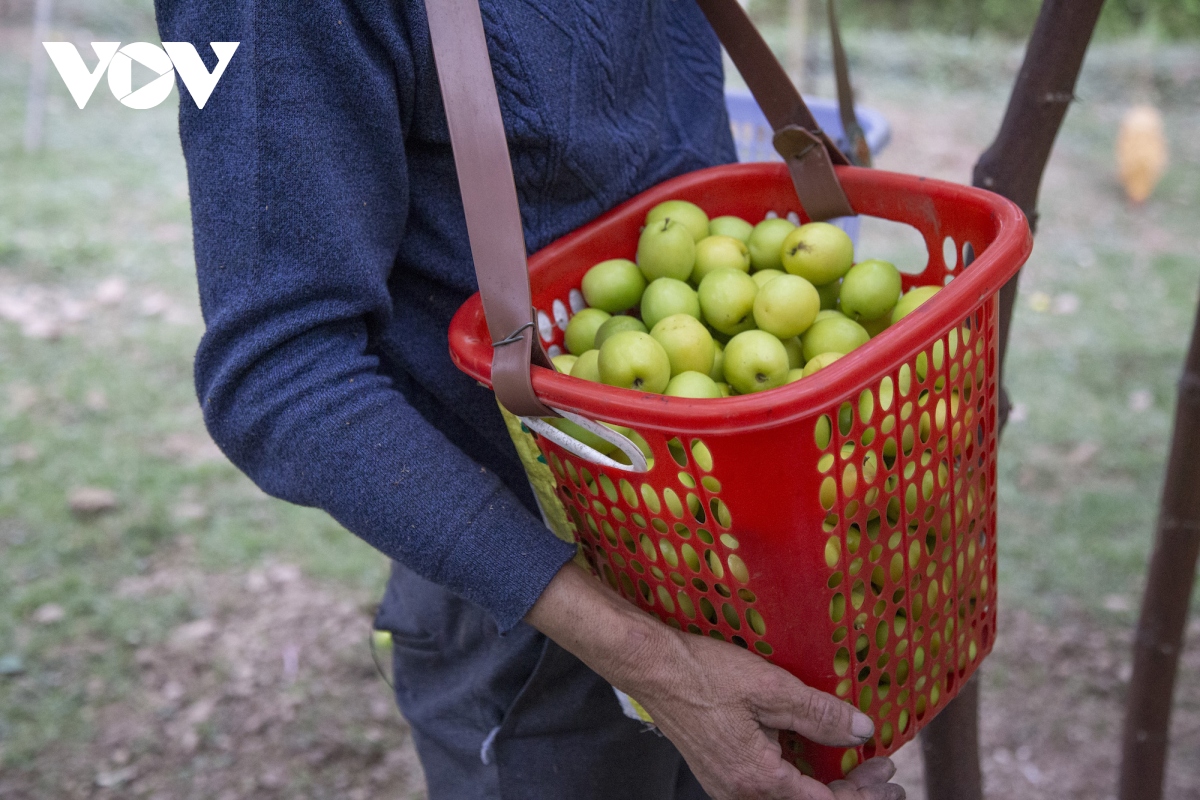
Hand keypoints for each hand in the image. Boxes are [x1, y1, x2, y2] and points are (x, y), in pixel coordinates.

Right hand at [526, 564, 906, 799]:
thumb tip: (863, 730)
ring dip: (826, 786)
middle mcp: (742, 793)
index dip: (864, 793)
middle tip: (885, 776)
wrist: (652, 668)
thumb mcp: (771, 688)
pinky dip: (799, 776)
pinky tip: (812, 754)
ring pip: (789, 798)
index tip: (888, 771)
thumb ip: (819, 713)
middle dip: (852, 794)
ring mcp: (728, 785)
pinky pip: (770, 785)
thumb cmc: (706, 674)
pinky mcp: (721, 772)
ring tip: (857, 765)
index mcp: (759, 780)